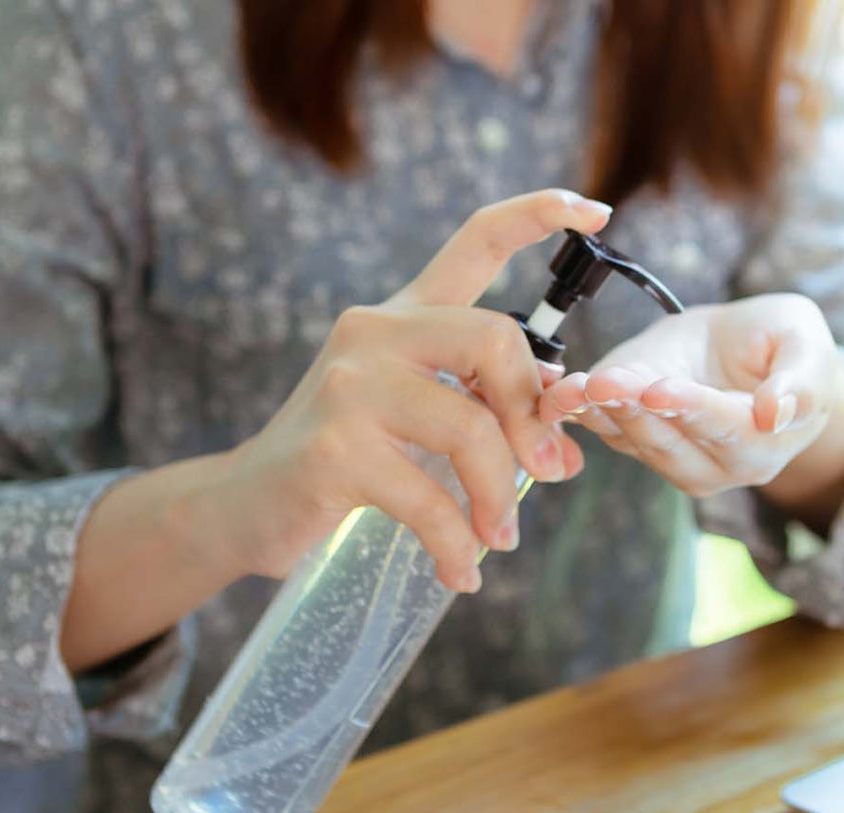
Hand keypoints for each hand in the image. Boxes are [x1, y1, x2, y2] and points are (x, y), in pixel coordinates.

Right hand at [186, 190, 607, 591]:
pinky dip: (456, 546)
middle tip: (544, 474)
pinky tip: (460, 572)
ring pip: (470, 430)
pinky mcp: (335, 448)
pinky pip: (430, 500)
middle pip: (494, 338)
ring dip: (498, 498)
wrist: (245, 506)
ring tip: (496, 539)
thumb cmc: (342, 461)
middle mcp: (374, 331)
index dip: (539, 215)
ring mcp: (350, 386)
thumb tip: (563, 453)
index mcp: (403, 314)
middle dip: (531, 415)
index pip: (476, 242)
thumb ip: (486, 418)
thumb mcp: (418, 424)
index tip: (598, 210)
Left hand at [540, 292, 843, 525]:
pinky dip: (575, 410)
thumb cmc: (784, 346)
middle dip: (634, 411)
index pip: (727, 429)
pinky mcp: (633, 437)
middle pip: (671, 442)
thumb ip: (801, 381)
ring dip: (600, 413)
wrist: (747, 349)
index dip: (693, 409)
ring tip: (575, 386)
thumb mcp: (806, 344)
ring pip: (632, 440)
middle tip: (604, 383)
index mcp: (763, 444)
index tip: (659, 388)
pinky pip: (603, 427)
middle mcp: (716, 465)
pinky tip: (555, 391)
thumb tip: (774, 414)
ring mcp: (670, 456)